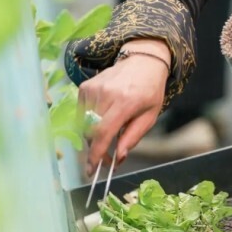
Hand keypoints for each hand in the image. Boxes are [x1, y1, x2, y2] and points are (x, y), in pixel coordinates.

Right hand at [78, 39, 170, 173]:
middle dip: (96, 150)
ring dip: (93, 138)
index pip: (103, 132)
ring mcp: (93, 88)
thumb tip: (118, 157)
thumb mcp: (150, 116)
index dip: (96, 154)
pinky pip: (82, 113)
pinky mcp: (85, 86)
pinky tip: (102, 119)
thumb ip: (133, 137)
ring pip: (84, 125)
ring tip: (107, 138)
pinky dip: (89, 122)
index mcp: (126, 102)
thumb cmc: (149, 91)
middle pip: (91, 131)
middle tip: (106, 160)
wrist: (143, 62)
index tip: (92, 170)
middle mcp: (106, 94)